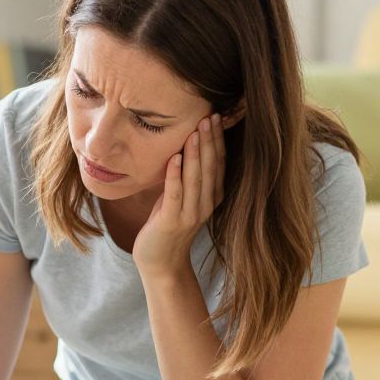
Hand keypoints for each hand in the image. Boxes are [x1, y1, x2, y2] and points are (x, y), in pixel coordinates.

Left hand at [132, 115, 224, 275]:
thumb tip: (183, 146)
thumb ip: (186, 176)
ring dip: (195, 154)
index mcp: (212, 197)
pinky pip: (175, 194)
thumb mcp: (180, 197)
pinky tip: (174, 158)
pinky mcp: (172, 221)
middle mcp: (206, 205)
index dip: (217, 141)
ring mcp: (190, 214)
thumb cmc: (167, 225)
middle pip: (211, 167)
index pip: (218, 164)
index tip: (215, 117)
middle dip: (209, 141)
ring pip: (196, 179)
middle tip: (208, 116)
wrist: (161, 263)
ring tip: (194, 131)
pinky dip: (175, 175)